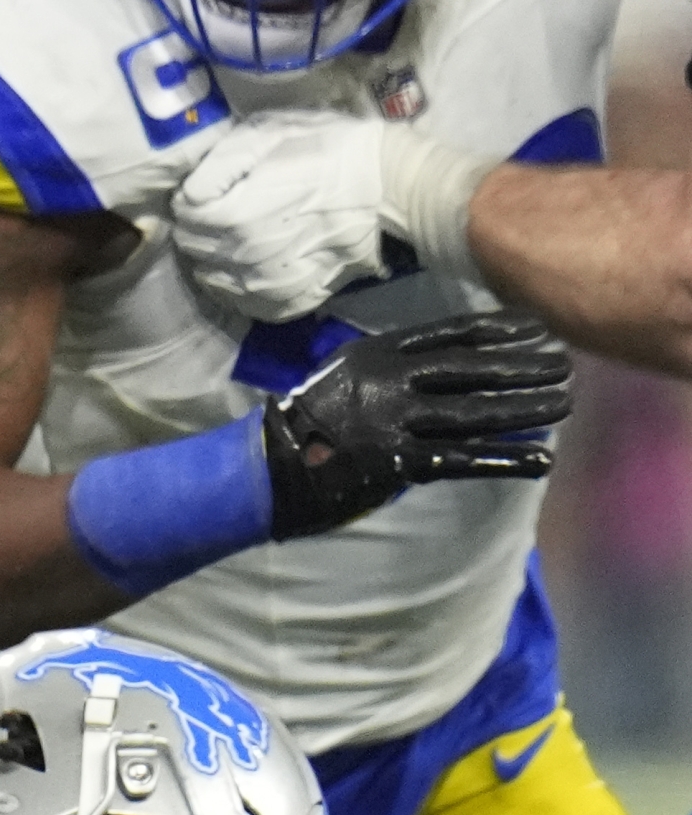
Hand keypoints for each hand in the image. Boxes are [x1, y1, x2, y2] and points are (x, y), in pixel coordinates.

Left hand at [172, 110, 495, 323]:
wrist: (393, 189)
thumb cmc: (334, 151)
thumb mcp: (273, 134)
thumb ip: (222, 161)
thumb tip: (191, 187)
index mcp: (232, 214)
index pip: (183, 212)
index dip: (192, 196)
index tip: (211, 186)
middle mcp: (240, 257)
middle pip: (193, 246)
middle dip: (199, 226)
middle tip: (223, 208)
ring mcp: (262, 285)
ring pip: (211, 277)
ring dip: (215, 257)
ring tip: (241, 235)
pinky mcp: (285, 303)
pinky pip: (242, 302)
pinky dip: (238, 285)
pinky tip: (253, 264)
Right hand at [262, 310, 570, 538]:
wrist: (265, 470)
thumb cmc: (304, 425)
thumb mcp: (343, 377)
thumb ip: (388, 370)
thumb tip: (437, 369)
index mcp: (378, 355)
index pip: (450, 335)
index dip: (499, 330)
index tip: (538, 328)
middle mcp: (389, 383)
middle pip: (471, 370)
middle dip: (522, 367)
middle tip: (565, 364)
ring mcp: (393, 423)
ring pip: (474, 412)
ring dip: (524, 409)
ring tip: (564, 404)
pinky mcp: (396, 464)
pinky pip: (461, 460)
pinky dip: (504, 460)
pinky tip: (540, 461)